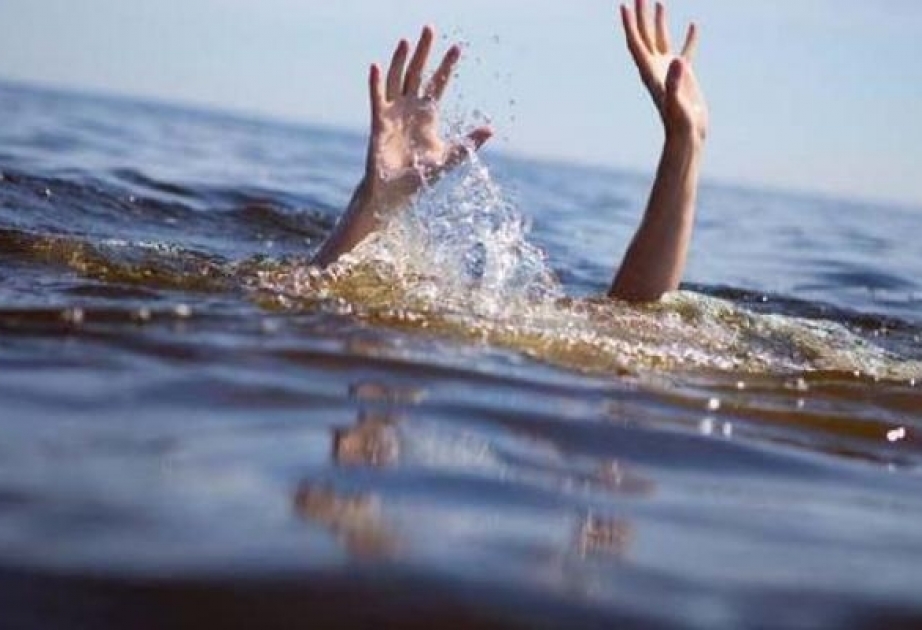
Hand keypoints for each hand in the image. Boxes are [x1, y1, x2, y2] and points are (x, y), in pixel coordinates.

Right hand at [364, 27, 491, 207]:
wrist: (395, 191)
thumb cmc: (419, 176)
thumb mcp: (448, 158)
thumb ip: (467, 143)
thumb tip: (490, 128)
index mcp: (427, 115)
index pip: (438, 83)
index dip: (447, 66)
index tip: (457, 47)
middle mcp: (410, 108)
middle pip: (417, 73)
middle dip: (424, 52)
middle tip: (429, 29)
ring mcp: (393, 113)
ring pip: (397, 79)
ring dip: (400, 60)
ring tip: (406, 41)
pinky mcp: (378, 122)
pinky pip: (377, 98)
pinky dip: (376, 82)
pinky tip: (376, 66)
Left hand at [620, 0, 707, 142]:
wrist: (687, 136)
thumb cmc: (679, 123)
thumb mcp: (676, 102)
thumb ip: (675, 82)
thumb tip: (677, 60)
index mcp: (650, 72)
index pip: (635, 43)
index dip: (629, 25)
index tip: (624, 6)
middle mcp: (656, 68)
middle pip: (644, 37)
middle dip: (641, 17)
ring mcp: (669, 71)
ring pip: (661, 40)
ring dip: (658, 22)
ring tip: (658, 2)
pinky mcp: (683, 75)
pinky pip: (685, 51)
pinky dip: (688, 38)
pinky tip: (693, 24)